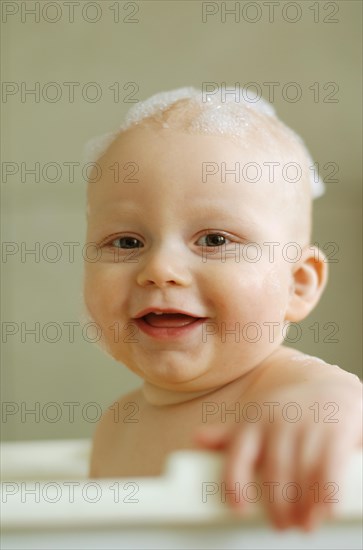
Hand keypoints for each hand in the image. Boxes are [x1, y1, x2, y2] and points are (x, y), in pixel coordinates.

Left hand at [194, 359, 361, 530]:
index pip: (239, 452)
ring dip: (303, 506)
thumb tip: (196, 440)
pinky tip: (325, 511)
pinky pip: (330, 468)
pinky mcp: (336, 431)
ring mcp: (308, 425)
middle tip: (281, 525)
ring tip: (302, 524)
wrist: (328, 386)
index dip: (236, 480)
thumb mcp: (256, 419)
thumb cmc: (286, 410)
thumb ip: (228, 435)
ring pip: (303, 472)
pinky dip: (326, 494)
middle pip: (275, 470)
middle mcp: (279, 422)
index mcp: (254, 421)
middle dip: (277, 504)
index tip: (239, 508)